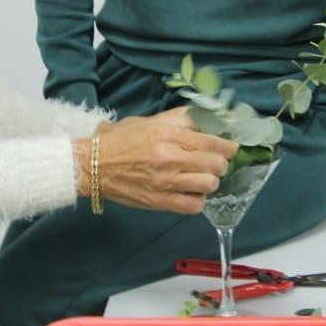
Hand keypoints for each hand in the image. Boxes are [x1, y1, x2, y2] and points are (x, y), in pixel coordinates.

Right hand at [73, 109, 237, 214]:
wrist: (93, 165)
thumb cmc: (122, 140)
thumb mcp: (151, 121)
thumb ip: (180, 119)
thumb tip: (208, 119)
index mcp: (168, 134)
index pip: (212, 141)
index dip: (228, 146)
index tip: (231, 148)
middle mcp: (169, 157)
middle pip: (216, 164)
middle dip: (221, 164)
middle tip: (216, 164)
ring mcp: (165, 181)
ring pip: (208, 185)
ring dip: (211, 182)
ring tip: (203, 179)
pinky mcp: (159, 201)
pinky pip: (193, 206)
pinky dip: (197, 200)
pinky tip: (191, 193)